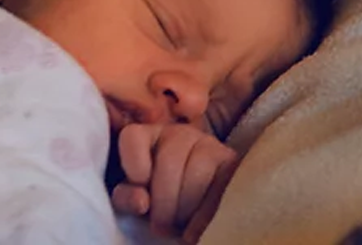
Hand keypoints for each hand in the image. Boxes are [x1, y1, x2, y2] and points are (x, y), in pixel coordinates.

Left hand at [110, 123, 237, 240]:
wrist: (198, 212)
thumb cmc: (162, 205)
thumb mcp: (139, 202)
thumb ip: (128, 198)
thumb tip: (141, 201)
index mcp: (148, 139)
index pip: (133, 137)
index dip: (134, 162)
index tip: (140, 184)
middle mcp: (179, 134)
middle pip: (168, 159)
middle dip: (163, 201)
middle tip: (161, 226)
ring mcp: (209, 145)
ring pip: (197, 172)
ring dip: (186, 208)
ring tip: (181, 226)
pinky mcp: (232, 161)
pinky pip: (221, 185)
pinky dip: (207, 212)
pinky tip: (199, 226)